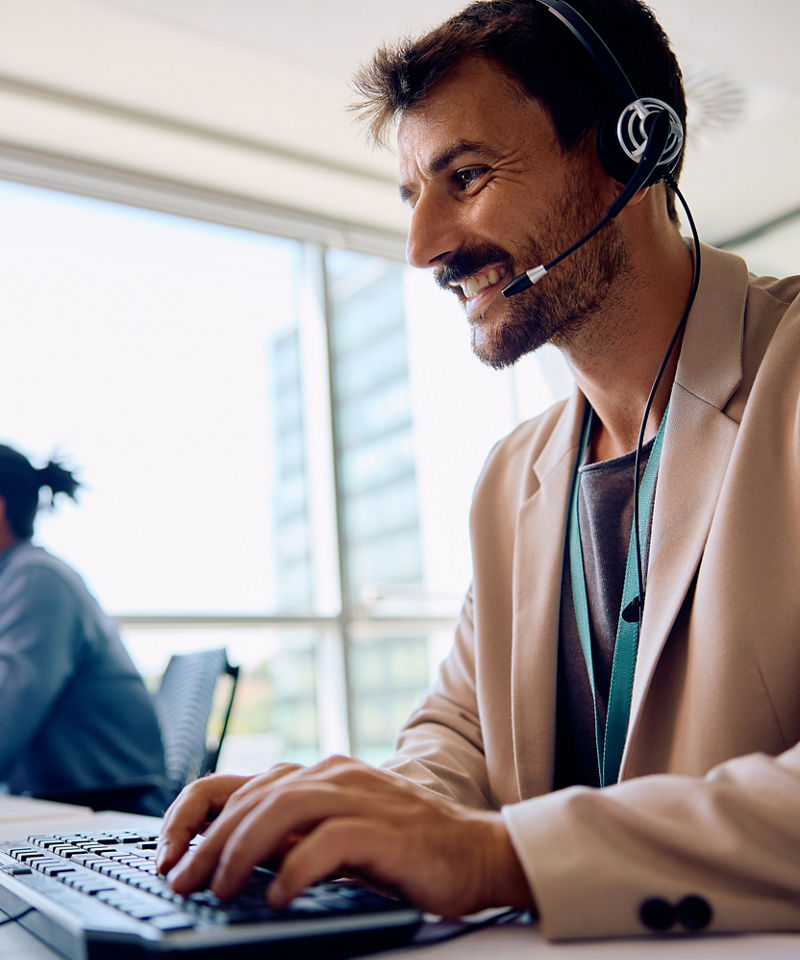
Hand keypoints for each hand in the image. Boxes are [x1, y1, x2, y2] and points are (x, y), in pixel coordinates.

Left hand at [157, 755, 533, 916]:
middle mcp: (331, 775)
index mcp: (316, 774)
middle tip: (181, 883)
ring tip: (219, 890)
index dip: (190, 816)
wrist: (475, 850)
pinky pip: (326, 842)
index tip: (169, 856)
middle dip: (205, 842)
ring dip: (240, 851)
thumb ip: (291, 833)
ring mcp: (358, 796)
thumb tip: (226, 861)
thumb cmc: (403, 847)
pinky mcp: (382, 827)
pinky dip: (294, 868)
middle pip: (250, 797)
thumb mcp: (335, 832)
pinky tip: (276, 896)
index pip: (235, 782)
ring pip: (281, 809)